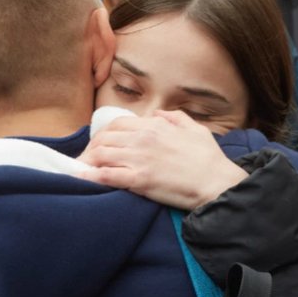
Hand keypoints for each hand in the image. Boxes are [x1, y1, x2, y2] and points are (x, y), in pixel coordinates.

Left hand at [77, 110, 247, 209]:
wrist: (217, 183)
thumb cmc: (209, 159)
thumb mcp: (195, 129)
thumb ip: (174, 117)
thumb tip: (157, 114)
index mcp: (155, 126)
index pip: (117, 124)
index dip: (102, 135)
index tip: (99, 145)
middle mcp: (143, 139)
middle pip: (104, 139)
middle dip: (91, 149)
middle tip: (86, 159)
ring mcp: (140, 159)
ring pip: (101, 154)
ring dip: (87, 161)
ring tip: (81, 170)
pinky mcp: (139, 180)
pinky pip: (106, 176)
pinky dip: (89, 176)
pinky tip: (80, 178)